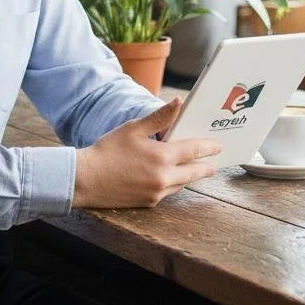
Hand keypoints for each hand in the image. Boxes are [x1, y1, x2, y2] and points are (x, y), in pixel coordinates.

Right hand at [72, 98, 221, 209]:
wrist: (86, 179)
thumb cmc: (108, 150)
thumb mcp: (134, 128)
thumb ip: (159, 117)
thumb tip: (179, 102)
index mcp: (163, 157)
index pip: (194, 151)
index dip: (208, 148)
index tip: (218, 146)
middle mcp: (164, 177)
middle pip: (194, 172)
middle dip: (206, 167)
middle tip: (215, 163)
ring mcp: (157, 193)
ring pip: (182, 184)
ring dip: (191, 176)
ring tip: (197, 170)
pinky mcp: (148, 203)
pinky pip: (168, 192)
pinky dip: (174, 184)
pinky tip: (172, 178)